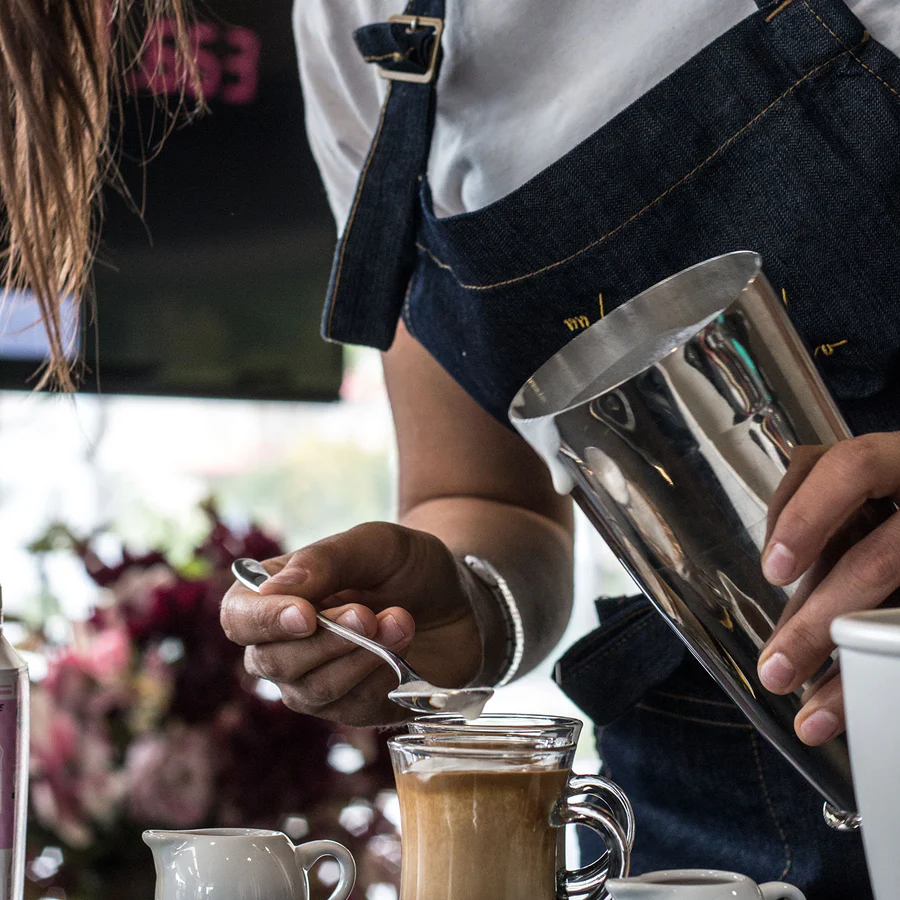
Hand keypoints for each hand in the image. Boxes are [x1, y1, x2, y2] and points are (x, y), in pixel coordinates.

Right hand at [220, 522, 482, 725]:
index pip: (239, 617)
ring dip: (359, 656)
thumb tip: (273, 591)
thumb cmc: (408, 565)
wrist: (462, 598)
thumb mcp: (375, 544)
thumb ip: (325, 560)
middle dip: (326, 639)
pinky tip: (404, 646)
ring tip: (400, 621)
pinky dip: (380, 676)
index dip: (263, 621)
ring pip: (310, 690)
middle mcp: (286, 643)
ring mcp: (316, 680)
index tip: (306, 614)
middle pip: (270, 660)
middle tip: (370, 613)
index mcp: (278, 594)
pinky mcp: (353, 707)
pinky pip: (350, 707)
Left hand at [757, 434, 899, 745]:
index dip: (807, 515)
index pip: (852, 466)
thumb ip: (824, 540)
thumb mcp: (862, 508)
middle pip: (879, 558)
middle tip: (776, 671)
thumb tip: (782, 622)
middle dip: (820, 623)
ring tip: (813, 714)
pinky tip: (859, 703)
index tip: (773, 572)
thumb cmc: (895, 509)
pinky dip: (888, 670)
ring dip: (854, 667)